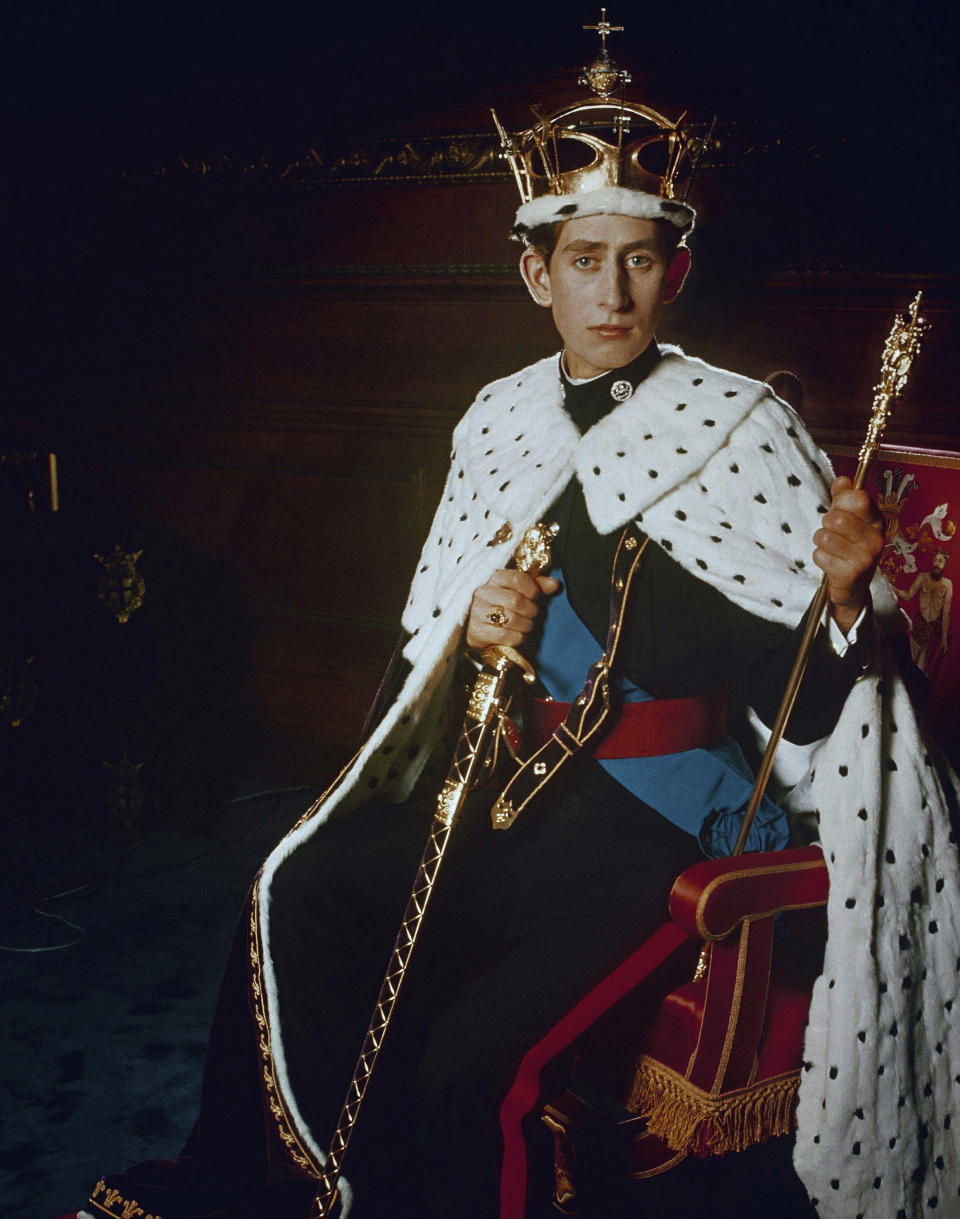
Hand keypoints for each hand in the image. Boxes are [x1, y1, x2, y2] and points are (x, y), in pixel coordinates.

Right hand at [465, 569, 559, 650]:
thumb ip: (537, 586)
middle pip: (516, 600)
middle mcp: (482, 594)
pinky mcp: (478, 632)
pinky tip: (520, 636)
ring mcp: (477, 613)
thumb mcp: (519, 592)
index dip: (532, 589)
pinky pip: (507, 636)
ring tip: (527, 626)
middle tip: (533, 615)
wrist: (481, 629)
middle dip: (531, 610)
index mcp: (493, 579)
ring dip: (527, 625)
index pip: (516, 578)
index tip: (537, 598)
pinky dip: (519, 638)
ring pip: (512, 619)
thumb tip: (554, 584)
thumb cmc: (504, 607)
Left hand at [812, 476, 884, 632]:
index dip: (841, 501)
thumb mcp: (849, 519)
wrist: (853, 586)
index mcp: (877, 521)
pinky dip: (820, 558)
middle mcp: (876, 539)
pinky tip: (832, 563)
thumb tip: (843, 480)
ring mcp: (865, 557)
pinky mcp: (851, 573)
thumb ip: (844, 497)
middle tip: (833, 532)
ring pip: (824, 536)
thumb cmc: (849, 546)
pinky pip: (819, 555)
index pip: (858, 498)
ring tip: (832, 548)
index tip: (839, 507)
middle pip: (836, 518)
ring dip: (821, 541)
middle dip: (826, 523)